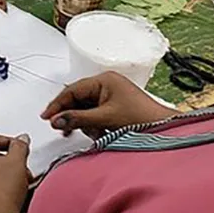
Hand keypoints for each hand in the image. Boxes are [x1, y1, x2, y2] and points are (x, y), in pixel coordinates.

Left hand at [0, 133, 30, 212]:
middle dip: (9, 160)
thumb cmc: (1, 192)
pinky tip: (9, 192)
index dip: (11, 143)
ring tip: (18, 182)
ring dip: (5, 173)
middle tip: (22, 168)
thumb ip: (20, 146)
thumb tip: (21, 139)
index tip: (21, 149)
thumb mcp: (17, 162)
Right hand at [41, 71, 174, 138]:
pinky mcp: (116, 106)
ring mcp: (112, 95)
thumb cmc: (142, 119)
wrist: (166, 131)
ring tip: (93, 133)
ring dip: (85, 123)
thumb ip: (77, 119)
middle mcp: (107, 84)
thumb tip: (56, 120)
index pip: (72, 90)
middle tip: (63, 129)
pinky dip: (93, 124)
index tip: (47, 116)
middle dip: (73, 116)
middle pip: (78, 99)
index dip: (58, 104)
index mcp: (104, 79)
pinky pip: (96, 113)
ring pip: (86, 108)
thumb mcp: (104, 120)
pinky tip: (96, 133)